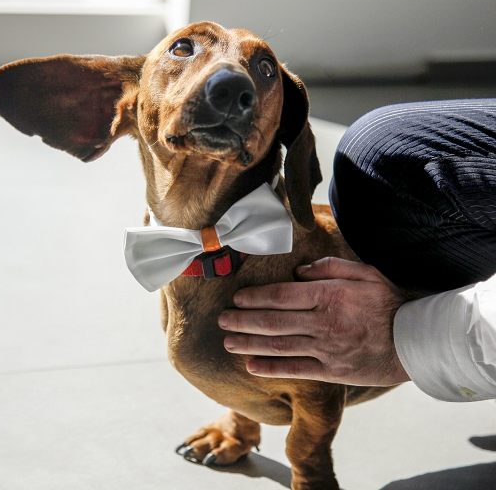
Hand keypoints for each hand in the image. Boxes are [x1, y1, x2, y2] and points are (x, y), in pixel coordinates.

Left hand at [218, 257, 410, 385]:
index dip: (255, 298)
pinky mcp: (332, 371)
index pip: (282, 296)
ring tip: (228, 341)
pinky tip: (252, 366)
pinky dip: (272, 369)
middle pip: (273, 321)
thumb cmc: (387, 302)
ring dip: (249, 344)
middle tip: (222, 320)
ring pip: (279, 346)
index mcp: (329, 295)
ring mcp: (326, 348)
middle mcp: (323, 322)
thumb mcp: (364, 272)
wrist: (415, 340)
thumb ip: (330, 267)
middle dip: (243, 321)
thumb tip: (299, 271)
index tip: (237, 298)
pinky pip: (296, 370)